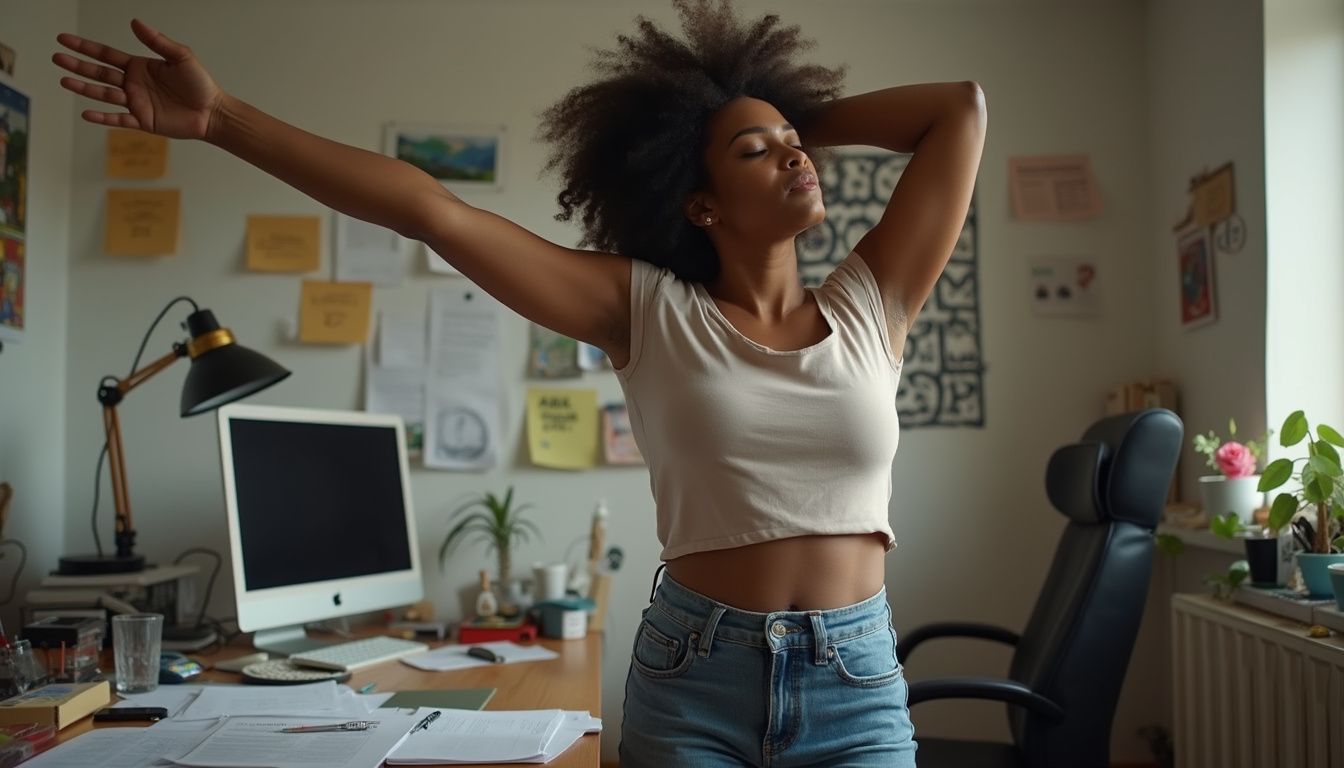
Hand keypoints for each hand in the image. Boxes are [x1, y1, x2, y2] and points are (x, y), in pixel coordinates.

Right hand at [52, 19, 222, 139]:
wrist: (212, 112)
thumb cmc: (200, 83)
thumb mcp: (181, 56)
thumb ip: (158, 41)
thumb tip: (134, 22)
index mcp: (139, 66)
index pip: (106, 55)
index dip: (85, 47)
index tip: (64, 39)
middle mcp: (133, 84)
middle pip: (99, 73)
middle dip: (77, 65)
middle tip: (56, 57)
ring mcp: (136, 103)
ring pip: (104, 95)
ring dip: (84, 89)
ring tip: (64, 81)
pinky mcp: (143, 121)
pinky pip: (118, 119)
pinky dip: (102, 118)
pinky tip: (86, 113)